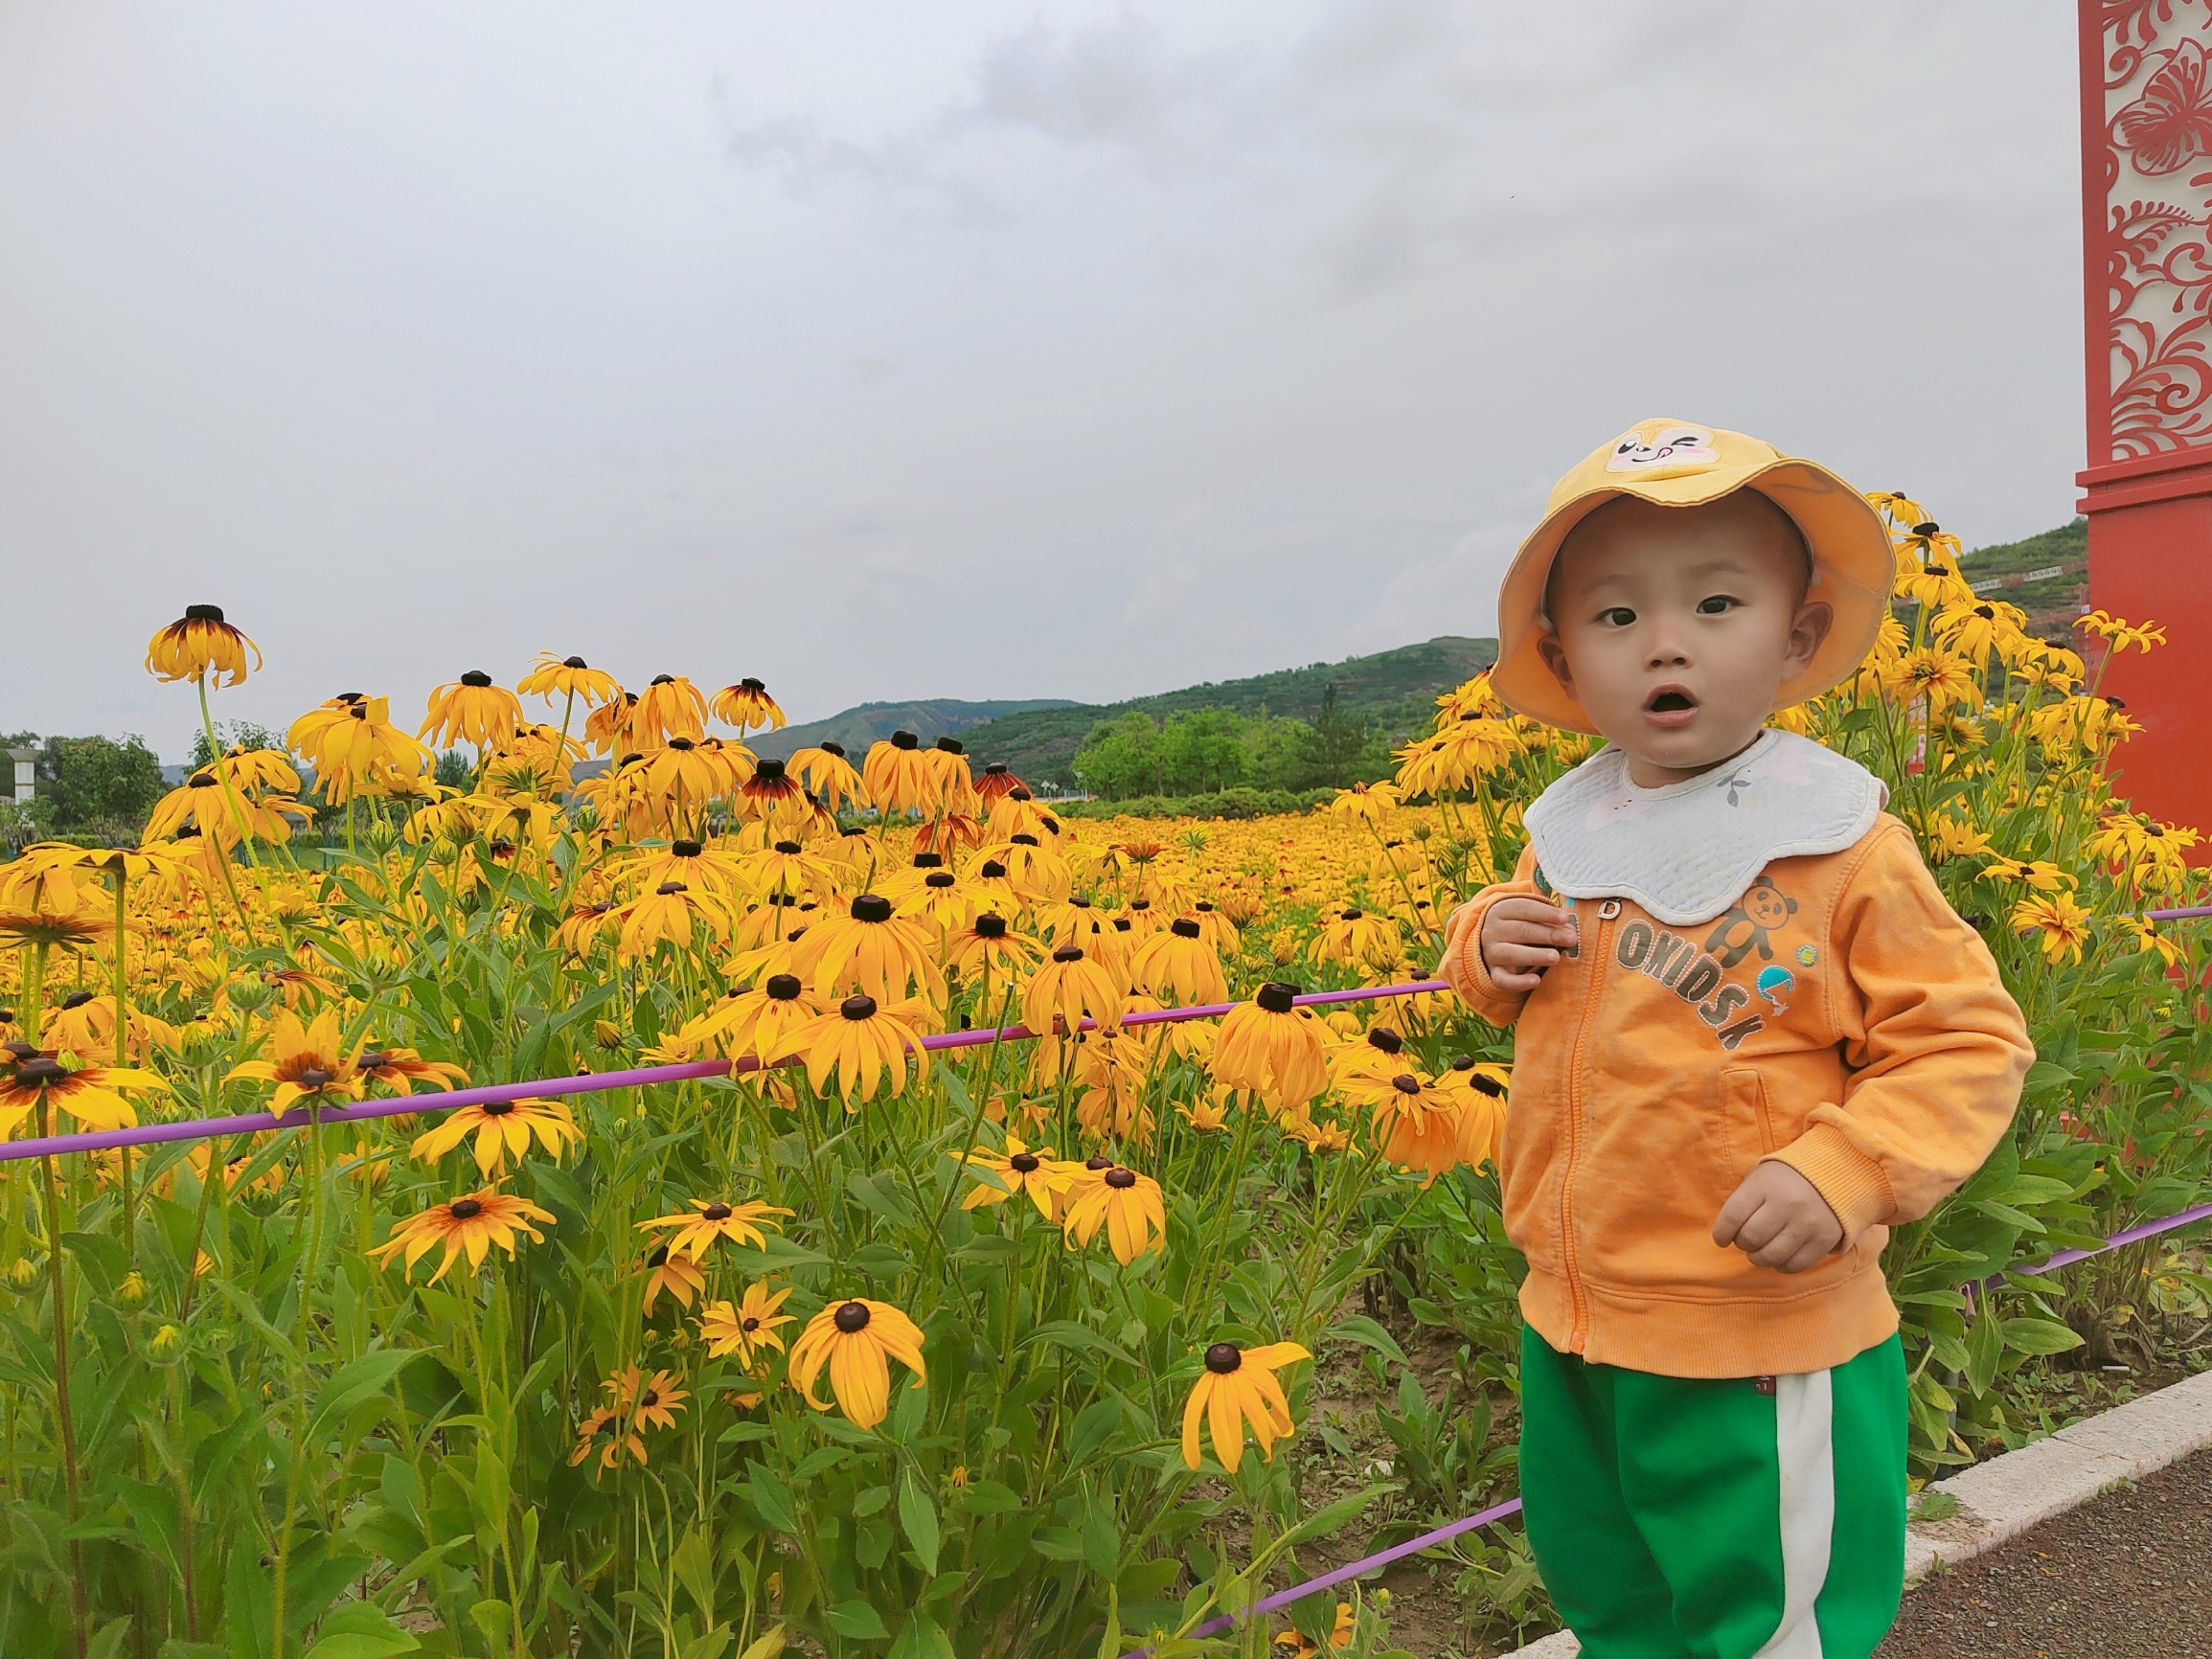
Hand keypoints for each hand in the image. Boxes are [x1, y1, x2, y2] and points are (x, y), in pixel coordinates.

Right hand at [1479, 897, 1578, 991]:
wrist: (1492, 944)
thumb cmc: (1520, 926)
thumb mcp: (1530, 917)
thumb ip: (1549, 921)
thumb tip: (1570, 930)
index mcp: (1501, 911)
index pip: (1524, 908)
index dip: (1545, 913)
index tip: (1565, 918)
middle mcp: (1493, 931)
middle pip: (1521, 930)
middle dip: (1548, 934)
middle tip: (1571, 939)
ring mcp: (1492, 953)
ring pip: (1511, 954)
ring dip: (1535, 955)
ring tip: (1555, 957)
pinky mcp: (1494, 973)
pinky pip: (1503, 980)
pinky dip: (1519, 982)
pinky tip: (1537, 981)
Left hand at [1711, 1161, 1843, 1272]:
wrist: (1834, 1174)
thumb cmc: (1786, 1179)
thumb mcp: (1760, 1177)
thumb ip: (1743, 1201)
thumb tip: (1727, 1232)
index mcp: (1765, 1185)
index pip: (1733, 1216)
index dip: (1721, 1233)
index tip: (1721, 1239)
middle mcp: (1787, 1204)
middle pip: (1751, 1239)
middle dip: (1742, 1245)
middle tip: (1746, 1241)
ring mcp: (1807, 1224)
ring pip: (1770, 1256)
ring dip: (1759, 1258)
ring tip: (1760, 1250)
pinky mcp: (1823, 1240)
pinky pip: (1794, 1266)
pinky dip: (1781, 1265)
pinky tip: (1779, 1255)